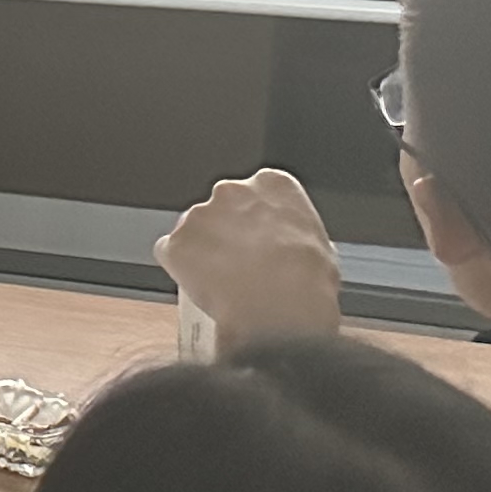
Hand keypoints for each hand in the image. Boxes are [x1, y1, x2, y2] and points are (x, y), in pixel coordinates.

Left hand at [154, 169, 343, 346]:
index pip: (255, 193)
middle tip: (237, 262)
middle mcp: (231, 191)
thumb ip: (295, 234)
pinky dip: (179, 269)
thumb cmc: (306, 281)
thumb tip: (294, 249)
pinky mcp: (176, 242)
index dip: (254, 220)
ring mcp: (199, 215)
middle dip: (224, 232)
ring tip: (221, 281)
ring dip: (200, 250)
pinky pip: (170, 254)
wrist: (280, 307)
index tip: (257, 238)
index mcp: (272, 184)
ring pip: (193, 231)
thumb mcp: (320, 246)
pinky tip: (200, 287)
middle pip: (220, 209)